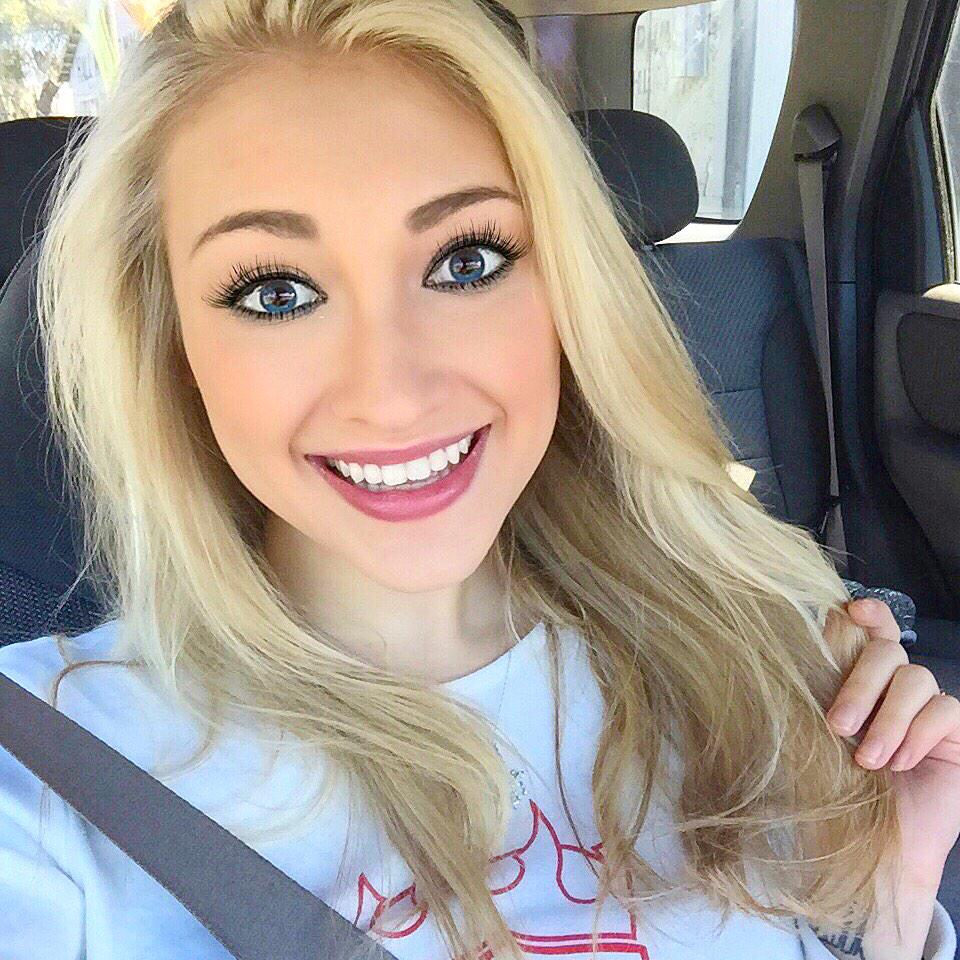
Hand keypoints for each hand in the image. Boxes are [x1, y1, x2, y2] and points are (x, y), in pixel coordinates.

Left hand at [824, 599, 959, 888]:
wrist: (873, 848)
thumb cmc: (835, 794)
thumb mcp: (812, 738)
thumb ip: (811, 695)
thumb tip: (790, 651)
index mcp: (857, 680)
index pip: (868, 631)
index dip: (867, 613)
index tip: (853, 610)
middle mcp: (893, 687)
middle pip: (886, 650)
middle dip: (860, 686)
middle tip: (838, 727)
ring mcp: (927, 706)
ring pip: (916, 678)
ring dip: (888, 719)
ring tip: (868, 760)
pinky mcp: (955, 731)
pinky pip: (944, 710)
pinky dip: (918, 735)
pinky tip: (901, 763)